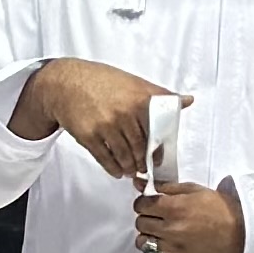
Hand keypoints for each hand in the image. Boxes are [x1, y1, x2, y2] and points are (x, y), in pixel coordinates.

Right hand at [14, 58, 181, 179]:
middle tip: (145, 169)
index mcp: (139, 99)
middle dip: (143, 163)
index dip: (158, 149)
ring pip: (124, 157)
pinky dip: (113, 168)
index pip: (156, 132)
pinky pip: (105, 159)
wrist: (66, 83)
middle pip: (140, 148)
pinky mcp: (89, 137)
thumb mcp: (133, 83)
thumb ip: (160, 95)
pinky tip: (117, 171)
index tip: (159, 159)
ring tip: (132, 171)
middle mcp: (124, 113)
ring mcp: (106, 126)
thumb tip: (187, 101)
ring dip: (130, 168)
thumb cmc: (101, 81)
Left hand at [131, 182, 245, 252]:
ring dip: (148, 236)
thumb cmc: (220, 208)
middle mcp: (170, 228)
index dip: (144, 203)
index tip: (151, 204)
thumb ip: (166, 187)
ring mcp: (174, 248)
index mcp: (174, 207)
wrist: (242, 233)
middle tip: (159, 218)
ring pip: (143, 243)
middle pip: (140, 223)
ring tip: (161, 234)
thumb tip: (139, 184)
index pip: (141, 205)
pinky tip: (164, 249)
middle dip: (147, 218)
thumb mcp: (195, 190)